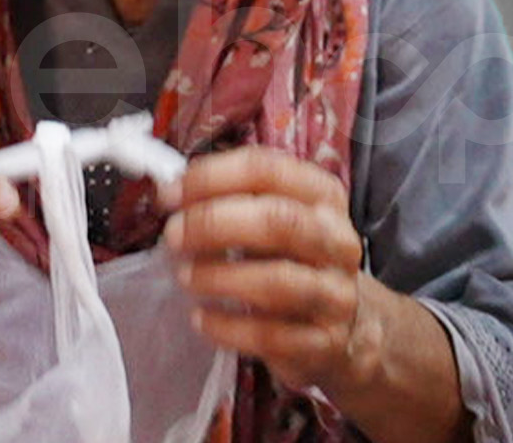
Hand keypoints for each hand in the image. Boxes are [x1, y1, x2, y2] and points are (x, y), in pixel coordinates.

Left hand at [160, 147, 374, 392]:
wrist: (343, 326)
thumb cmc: (293, 260)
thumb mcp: (274, 218)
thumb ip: (231, 200)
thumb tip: (171, 193)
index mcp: (323, 196)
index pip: (267, 170)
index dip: (212, 178)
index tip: (170, 195)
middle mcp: (337, 240)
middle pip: (278, 221)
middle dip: (214, 223)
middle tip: (173, 235)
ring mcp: (335, 293)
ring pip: (277, 281)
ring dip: (219, 277)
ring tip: (186, 277)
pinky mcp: (323, 342)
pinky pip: (270, 335)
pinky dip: (227, 326)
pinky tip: (202, 318)